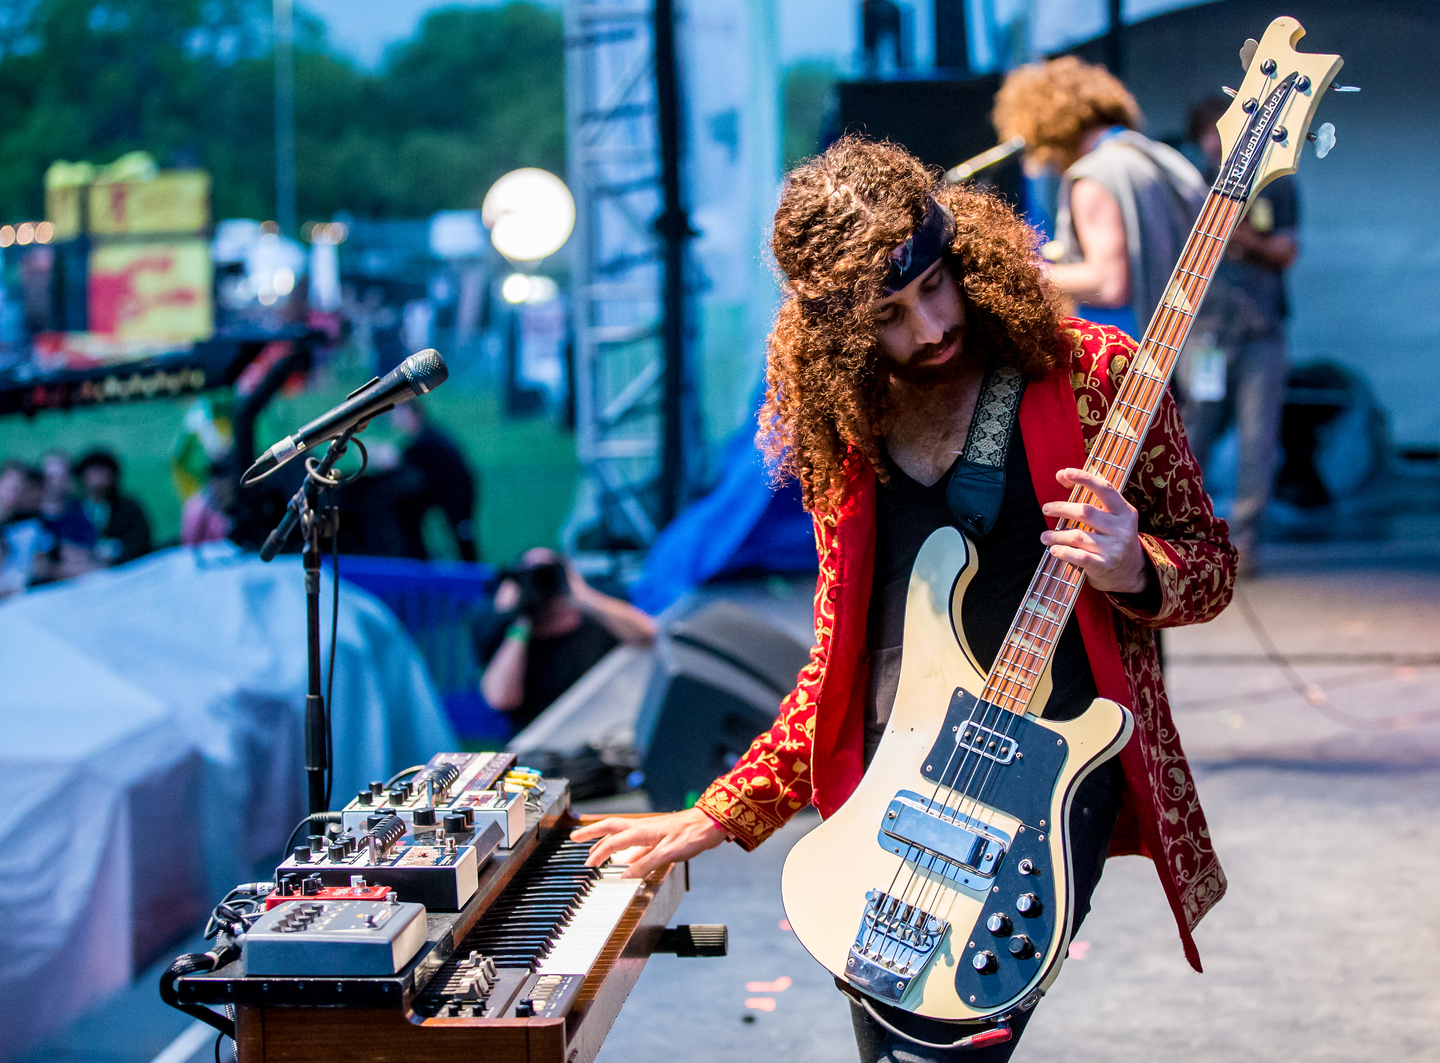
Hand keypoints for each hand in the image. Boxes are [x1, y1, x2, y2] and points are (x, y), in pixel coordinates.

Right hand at [570, 807, 726, 878]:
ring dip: (607, 841)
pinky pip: (637, 844)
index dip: (598, 852)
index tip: (587, 865)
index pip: (613, 841)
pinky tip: (627, 861)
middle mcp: (643, 828)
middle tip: (575, 838)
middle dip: (592, 834)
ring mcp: (651, 832)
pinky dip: (627, 852)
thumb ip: (645, 864)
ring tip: (596, 850)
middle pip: (611, 828)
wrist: (712, 824)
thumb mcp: (668, 853)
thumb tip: (624, 876)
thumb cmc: (692, 835)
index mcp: (642, 830)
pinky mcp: (660, 838)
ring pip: (622, 835)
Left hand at [1040, 468, 1149, 594]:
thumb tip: (1062, 474)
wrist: (1131, 573)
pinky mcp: (1104, 565)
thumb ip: (1092, 497)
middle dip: (1062, 508)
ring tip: (1044, 537)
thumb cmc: (1113, 538)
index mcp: (1125, 512)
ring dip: (1056, 535)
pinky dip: (1063, 552)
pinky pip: (1079, 556)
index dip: (1084, 478)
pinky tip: (1054, 550)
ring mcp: (1115, 548)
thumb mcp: (1113, 517)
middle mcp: (1122, 528)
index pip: (1105, 488)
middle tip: (1046, 508)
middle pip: (1086, 512)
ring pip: (1077, 536)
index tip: (1064, 472)